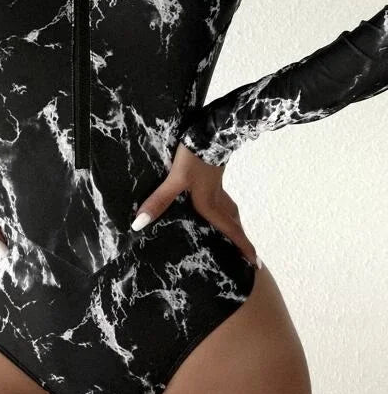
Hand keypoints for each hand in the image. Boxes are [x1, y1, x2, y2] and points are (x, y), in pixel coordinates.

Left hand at [130, 143, 261, 268]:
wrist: (210, 129)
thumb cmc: (194, 156)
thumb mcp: (175, 179)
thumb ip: (159, 201)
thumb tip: (140, 223)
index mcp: (210, 204)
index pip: (230, 231)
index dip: (242, 247)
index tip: (255, 263)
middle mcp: (217, 197)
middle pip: (234, 223)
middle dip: (241, 240)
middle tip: (249, 255)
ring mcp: (217, 184)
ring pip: (230, 210)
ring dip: (234, 224)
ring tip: (235, 233)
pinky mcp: (214, 173)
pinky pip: (223, 198)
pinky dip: (225, 208)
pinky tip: (216, 202)